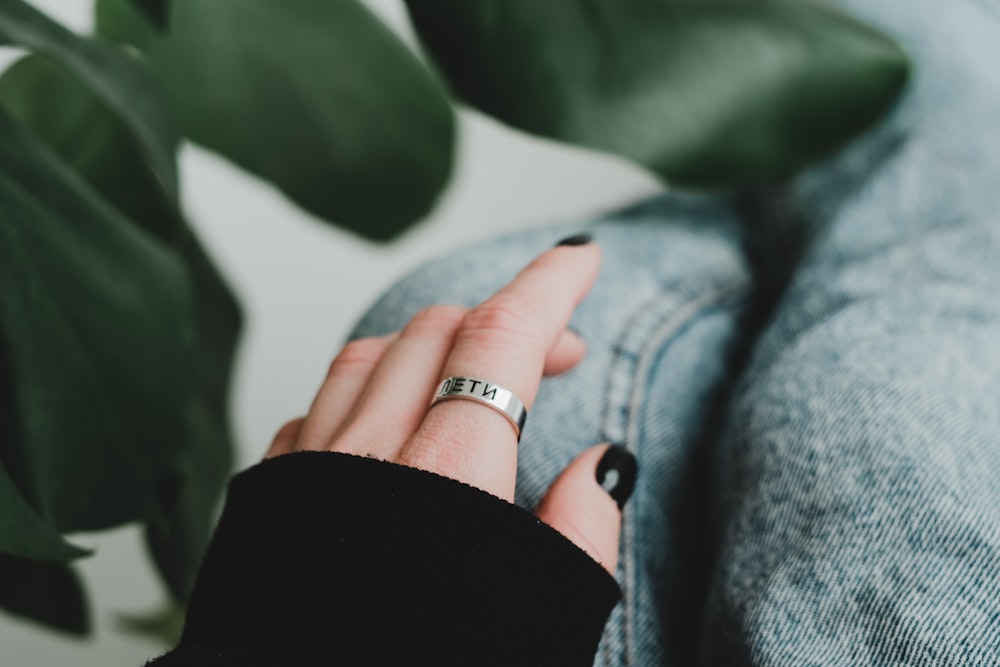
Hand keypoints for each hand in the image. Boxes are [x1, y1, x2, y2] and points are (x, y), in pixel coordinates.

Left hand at [265, 234, 634, 572]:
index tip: (579, 257)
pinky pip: (320, 408)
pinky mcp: (268, 494)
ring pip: (371, 356)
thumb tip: (602, 463)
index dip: (550, 284)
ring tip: (474, 374)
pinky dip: (366, 393)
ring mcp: (308, 469)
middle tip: (557, 351)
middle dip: (507, 320)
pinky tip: (389, 422)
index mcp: (448, 476)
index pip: (504, 338)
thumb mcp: (542, 615)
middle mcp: (368, 454)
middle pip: (439, 331)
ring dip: (433, 346)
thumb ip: (580, 529)